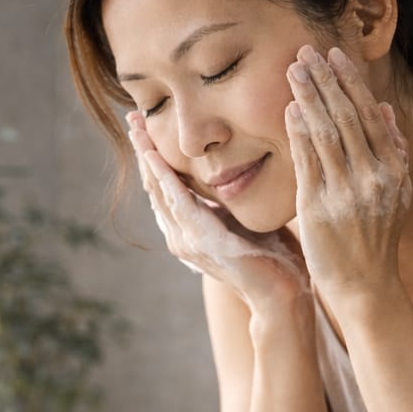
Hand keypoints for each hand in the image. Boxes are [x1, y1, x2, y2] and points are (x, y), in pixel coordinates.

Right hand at [127, 112, 306, 306]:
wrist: (281, 295)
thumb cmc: (273, 258)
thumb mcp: (244, 220)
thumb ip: (228, 202)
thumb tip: (230, 174)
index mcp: (190, 228)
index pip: (165, 186)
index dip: (154, 156)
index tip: (146, 126)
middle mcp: (181, 235)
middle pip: (154, 184)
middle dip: (143, 149)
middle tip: (131, 116)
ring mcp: (187, 239)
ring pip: (159, 189)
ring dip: (147, 155)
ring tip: (136, 127)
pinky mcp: (200, 239)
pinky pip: (177, 200)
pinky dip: (164, 175)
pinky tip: (153, 154)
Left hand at [284, 45, 410, 307]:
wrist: (365, 286)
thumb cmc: (375, 239)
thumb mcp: (397, 193)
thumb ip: (392, 151)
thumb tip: (384, 110)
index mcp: (394, 169)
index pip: (370, 115)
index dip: (350, 82)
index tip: (334, 55)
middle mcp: (374, 177)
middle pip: (348, 117)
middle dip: (326, 80)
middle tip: (306, 51)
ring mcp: (347, 192)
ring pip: (327, 133)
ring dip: (309, 97)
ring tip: (293, 70)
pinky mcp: (320, 208)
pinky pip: (308, 162)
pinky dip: (298, 133)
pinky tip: (289, 110)